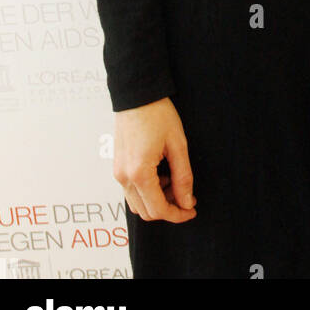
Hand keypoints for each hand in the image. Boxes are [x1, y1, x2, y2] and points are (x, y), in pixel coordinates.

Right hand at [114, 97, 195, 221]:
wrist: (137, 95)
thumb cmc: (157, 114)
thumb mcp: (177, 145)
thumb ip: (183, 177)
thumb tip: (187, 201)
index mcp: (139, 173)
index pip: (158, 209)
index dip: (178, 214)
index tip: (192, 210)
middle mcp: (124, 177)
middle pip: (146, 212)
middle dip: (169, 208)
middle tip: (187, 195)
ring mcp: (118, 172)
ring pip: (137, 204)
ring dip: (157, 200)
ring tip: (174, 181)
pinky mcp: (118, 167)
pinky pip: (131, 191)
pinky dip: (147, 191)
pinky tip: (161, 175)